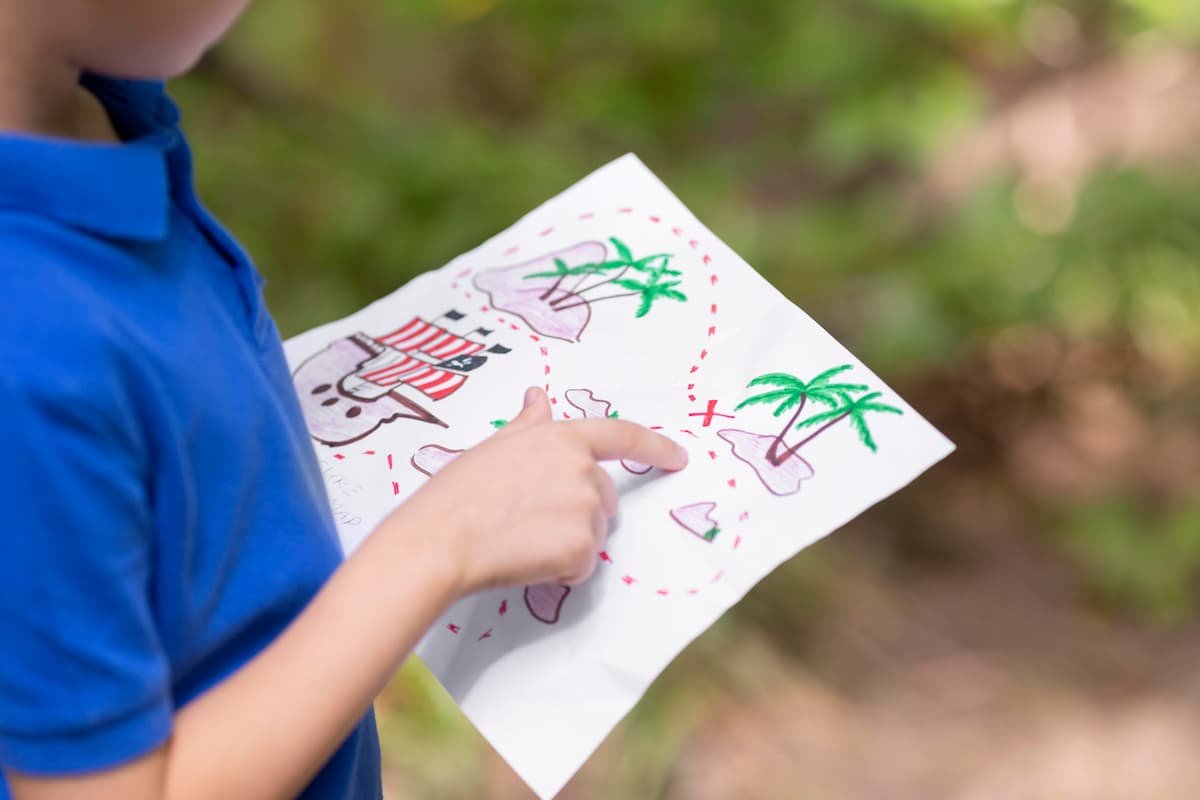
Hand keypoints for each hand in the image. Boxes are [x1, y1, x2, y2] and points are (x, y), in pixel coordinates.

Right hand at [397, 387, 687, 594]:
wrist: (441, 538)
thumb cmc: (458, 492)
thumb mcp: (495, 446)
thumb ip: (528, 425)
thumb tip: (538, 395)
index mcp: (562, 438)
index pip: (622, 437)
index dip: (655, 448)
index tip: (678, 457)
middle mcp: (583, 469)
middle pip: (604, 497)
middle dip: (578, 512)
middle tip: (528, 520)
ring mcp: (585, 508)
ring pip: (592, 533)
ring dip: (566, 543)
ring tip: (519, 539)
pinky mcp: (582, 546)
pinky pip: (582, 565)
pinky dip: (560, 570)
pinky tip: (526, 560)